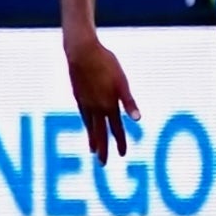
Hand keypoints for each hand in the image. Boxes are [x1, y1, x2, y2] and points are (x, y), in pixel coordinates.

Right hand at [66, 37, 139, 160]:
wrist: (81, 52)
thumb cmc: (107, 64)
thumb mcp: (122, 82)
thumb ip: (129, 102)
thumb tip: (137, 119)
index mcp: (109, 104)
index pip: (116, 129)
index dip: (120, 142)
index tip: (123, 155)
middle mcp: (95, 107)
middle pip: (100, 132)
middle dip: (103, 149)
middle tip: (103, 164)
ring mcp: (84, 102)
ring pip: (89, 125)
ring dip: (92, 139)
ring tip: (93, 151)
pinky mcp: (78, 96)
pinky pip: (83, 116)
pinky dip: (86, 125)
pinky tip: (87, 127)